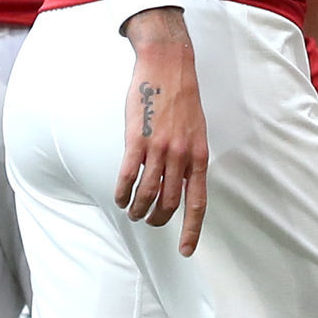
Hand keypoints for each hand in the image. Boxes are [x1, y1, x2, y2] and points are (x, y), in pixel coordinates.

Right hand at [115, 10, 209, 251]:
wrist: (167, 66)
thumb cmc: (181, 97)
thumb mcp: (196, 130)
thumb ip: (190, 156)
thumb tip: (182, 181)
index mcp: (199, 155)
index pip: (197, 202)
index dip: (191, 230)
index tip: (186, 250)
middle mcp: (181, 156)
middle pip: (169, 203)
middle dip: (158, 219)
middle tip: (149, 222)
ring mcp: (159, 148)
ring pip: (147, 194)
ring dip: (137, 209)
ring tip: (132, 212)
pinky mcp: (137, 140)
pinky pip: (128, 175)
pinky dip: (122, 191)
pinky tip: (118, 197)